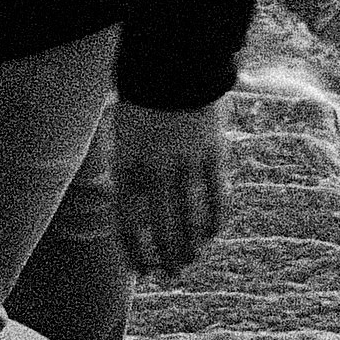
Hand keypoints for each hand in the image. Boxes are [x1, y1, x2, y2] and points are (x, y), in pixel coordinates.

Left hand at [106, 98, 226, 283]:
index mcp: (126, 167)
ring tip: (191, 258)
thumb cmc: (142, 107)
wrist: (172, 66)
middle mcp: (156, 170)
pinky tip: (212, 233)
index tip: (142, 270)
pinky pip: (218, 199)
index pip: (127, 225)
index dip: (135, 253)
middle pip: (163, 230)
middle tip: (172, 272)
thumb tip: (134, 218)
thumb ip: (127, 177)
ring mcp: (187, 163)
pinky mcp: (214, 155)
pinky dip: (215, 222)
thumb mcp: (122, 140)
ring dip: (192, 246)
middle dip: (168, 258)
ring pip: (192, 220)